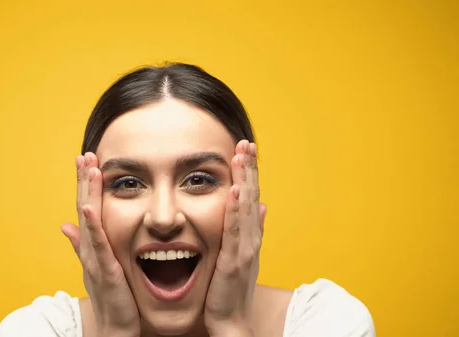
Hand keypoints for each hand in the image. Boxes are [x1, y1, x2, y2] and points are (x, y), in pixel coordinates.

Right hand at [61, 152, 139, 336]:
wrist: (114, 326)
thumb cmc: (109, 296)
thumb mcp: (96, 265)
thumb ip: (82, 244)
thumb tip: (65, 225)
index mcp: (91, 244)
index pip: (86, 207)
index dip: (84, 184)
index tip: (85, 160)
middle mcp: (89, 248)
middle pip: (84, 207)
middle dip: (84, 181)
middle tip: (85, 154)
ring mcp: (95, 258)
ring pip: (89, 220)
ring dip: (88, 193)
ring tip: (88, 168)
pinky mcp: (105, 270)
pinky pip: (98, 244)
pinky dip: (91, 226)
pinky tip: (88, 207)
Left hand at [204, 140, 265, 336]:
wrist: (230, 320)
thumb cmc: (231, 289)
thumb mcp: (242, 255)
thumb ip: (251, 229)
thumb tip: (262, 206)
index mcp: (249, 235)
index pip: (251, 197)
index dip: (250, 173)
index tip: (247, 149)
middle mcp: (250, 238)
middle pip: (251, 196)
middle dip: (249, 169)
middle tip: (246, 142)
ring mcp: (244, 249)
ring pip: (246, 208)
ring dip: (245, 180)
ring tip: (242, 155)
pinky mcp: (234, 261)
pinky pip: (233, 230)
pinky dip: (235, 209)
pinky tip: (234, 190)